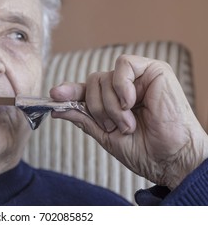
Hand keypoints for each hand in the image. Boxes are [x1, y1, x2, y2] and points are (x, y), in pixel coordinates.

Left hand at [50, 55, 207, 188]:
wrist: (169, 159)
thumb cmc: (143, 150)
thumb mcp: (104, 134)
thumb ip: (83, 117)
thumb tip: (57, 108)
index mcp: (115, 100)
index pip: (87, 90)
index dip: (70, 91)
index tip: (55, 95)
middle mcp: (125, 86)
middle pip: (92, 81)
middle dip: (97, 108)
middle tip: (114, 127)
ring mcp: (139, 77)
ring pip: (103, 77)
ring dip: (111, 106)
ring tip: (129, 123)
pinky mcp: (154, 70)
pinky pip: (123, 65)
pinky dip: (121, 87)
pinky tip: (132, 103)